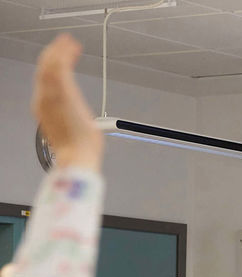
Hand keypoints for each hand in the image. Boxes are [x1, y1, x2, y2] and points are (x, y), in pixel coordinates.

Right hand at [32, 35, 101, 171]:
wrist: (77, 155)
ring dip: (59, 50)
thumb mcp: (72, 130)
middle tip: (63, 44)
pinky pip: (59, 66)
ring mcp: (50, 94)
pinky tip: (70, 45)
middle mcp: (43, 99)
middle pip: (44, 69)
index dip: (52, 67)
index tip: (61, 58)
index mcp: (44, 109)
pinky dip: (64, 53)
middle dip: (53, 54)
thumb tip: (83, 122)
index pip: (45, 81)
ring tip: (67, 41)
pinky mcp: (62, 91)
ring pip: (49, 64)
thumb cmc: (77, 149)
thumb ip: (73, 119)